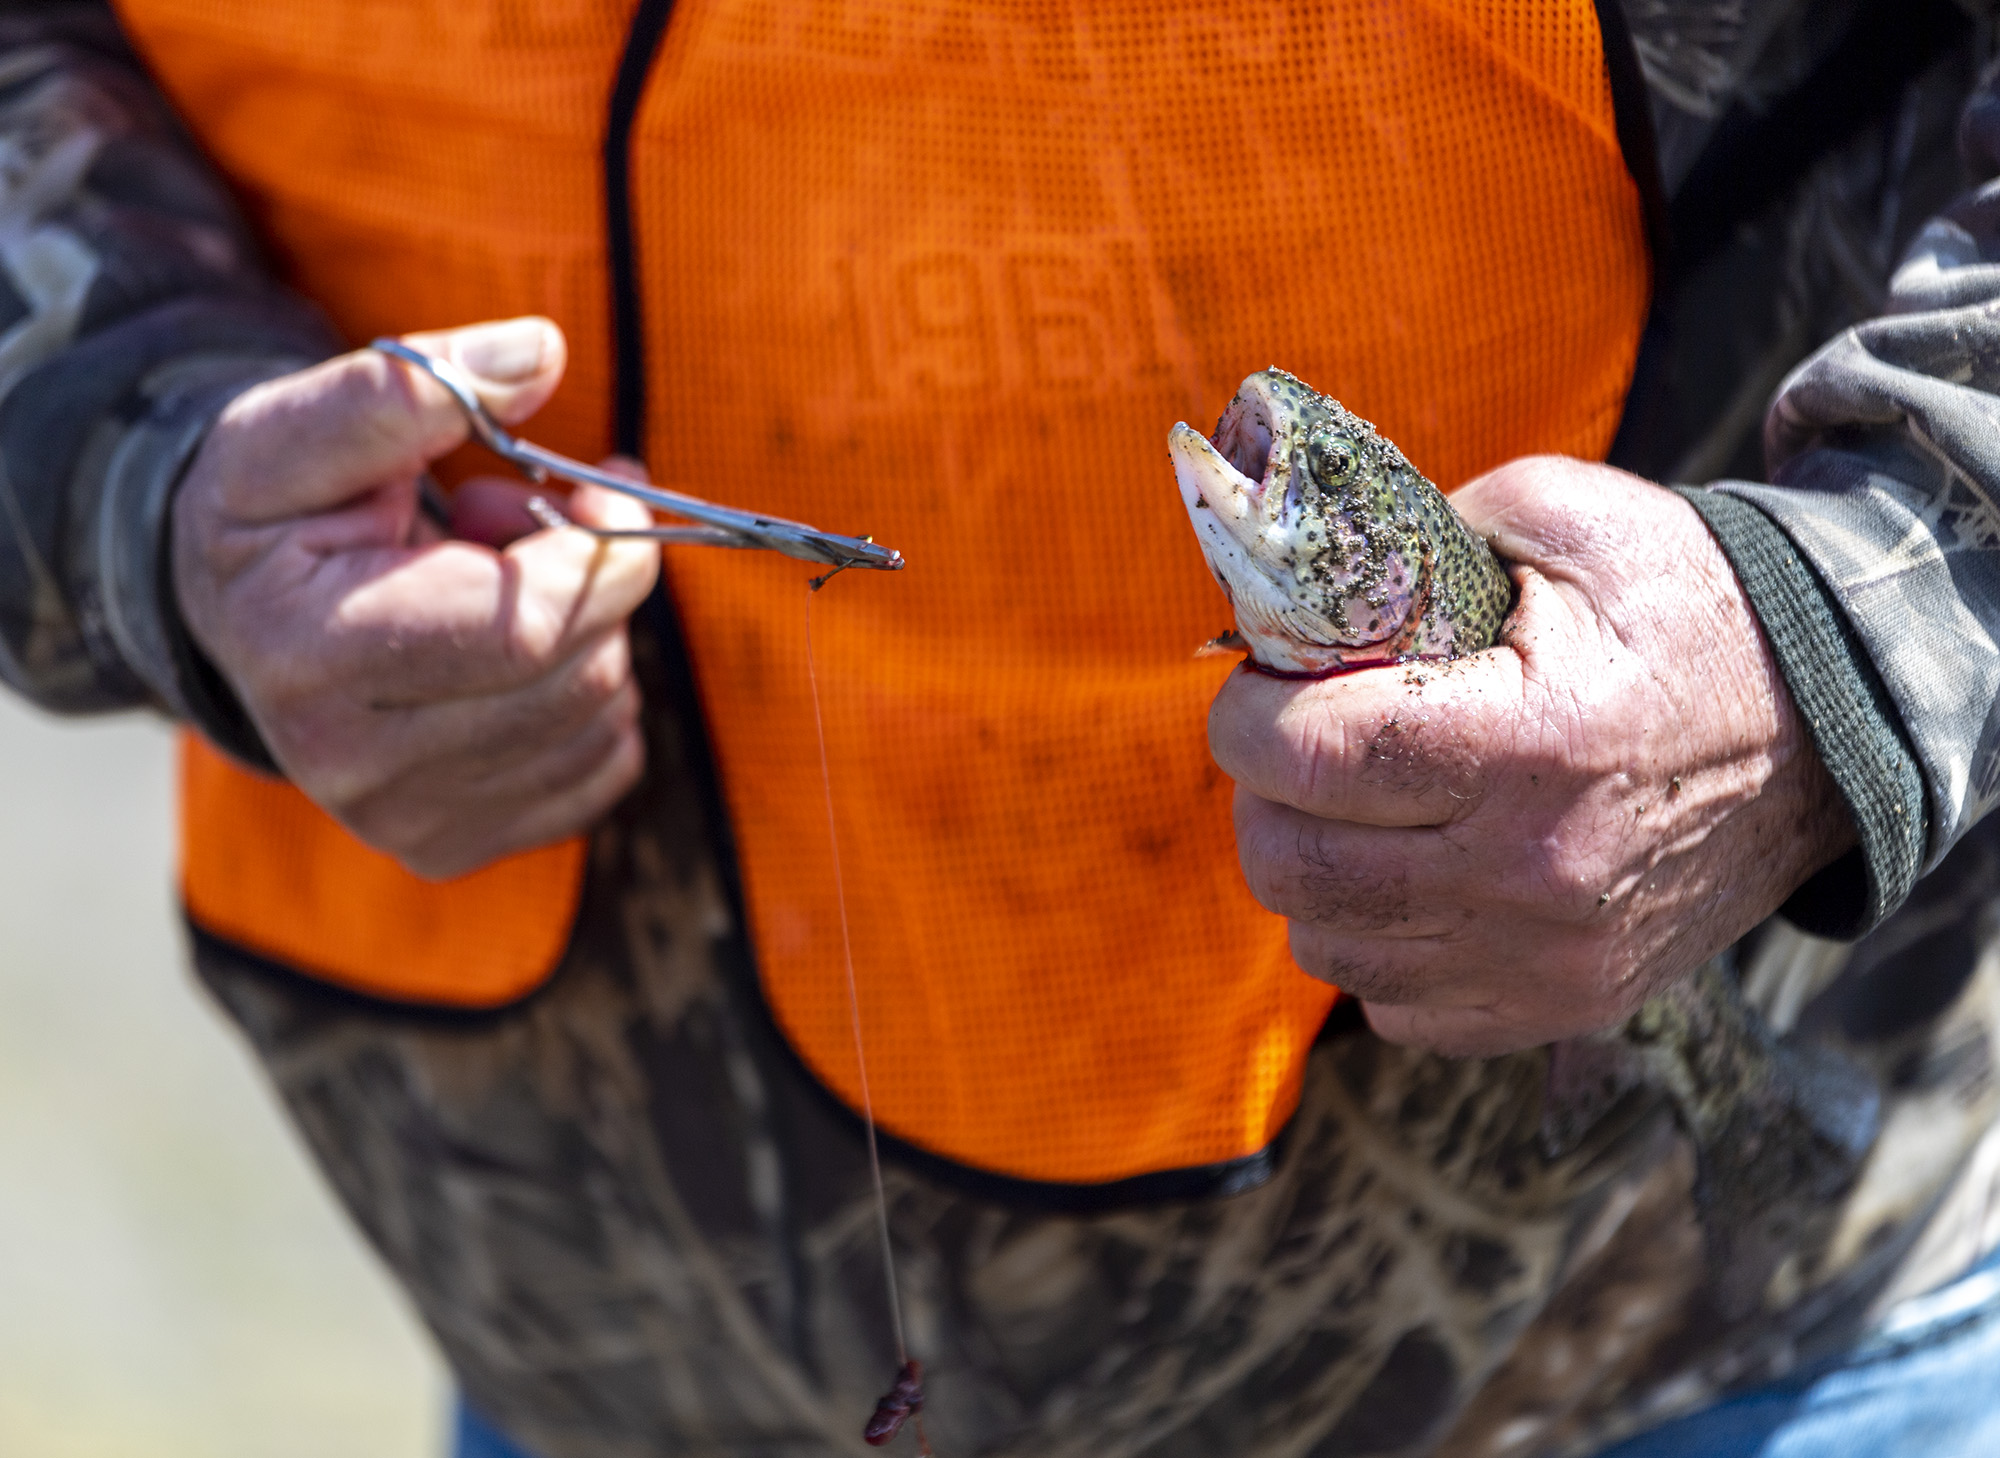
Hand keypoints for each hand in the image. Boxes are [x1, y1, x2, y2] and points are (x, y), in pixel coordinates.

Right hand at [173, 317, 659, 879]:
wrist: (230, 614)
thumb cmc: (274, 510)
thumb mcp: (301, 425)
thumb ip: (411, 384)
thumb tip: (537, 353)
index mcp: (311, 652)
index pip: (529, 627)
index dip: (598, 549)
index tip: (588, 488)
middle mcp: (351, 764)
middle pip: (579, 678)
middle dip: (594, 581)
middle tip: (535, 523)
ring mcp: (403, 821)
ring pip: (603, 722)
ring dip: (593, 635)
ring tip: (505, 583)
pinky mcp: (451, 847)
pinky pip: (604, 772)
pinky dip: (594, 700)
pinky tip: (521, 658)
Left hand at [1208, 457, 1854, 1055]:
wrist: (1827, 734)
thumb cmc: (1684, 611)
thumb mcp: (1566, 520)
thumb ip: (1419, 537)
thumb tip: (1298, 588)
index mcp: (1531, 741)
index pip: (1311, 756)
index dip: (1246, 717)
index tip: (1256, 687)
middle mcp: (1533, 872)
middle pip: (1295, 865)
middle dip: (1261, 794)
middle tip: (1290, 745)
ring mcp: (1545, 959)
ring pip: (1327, 946)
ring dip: (1309, 872)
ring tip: (1350, 808)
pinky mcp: (1558, 1007)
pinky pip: (1394, 1008)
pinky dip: (1373, 945)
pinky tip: (1410, 877)